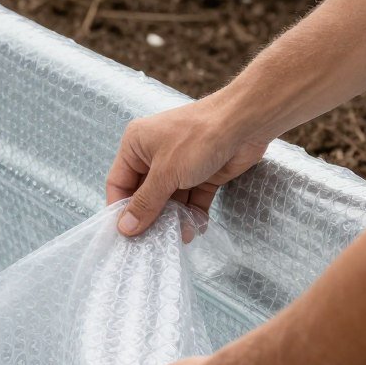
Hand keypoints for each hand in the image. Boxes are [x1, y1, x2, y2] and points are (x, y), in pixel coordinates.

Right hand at [108, 95, 268, 236]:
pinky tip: (195, 228)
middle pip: (144, 194)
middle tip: (150, 241)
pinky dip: (193, 213)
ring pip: (170, 200)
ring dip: (173, 219)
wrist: (246, 122)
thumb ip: (145, 203)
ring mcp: (180, 165)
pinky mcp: (203, 174)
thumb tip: (124, 228)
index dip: (120, 208)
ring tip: (177, 237)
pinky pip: (192, 199)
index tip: (124, 234)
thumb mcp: (166, 173)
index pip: (118, 182)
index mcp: (136, 145)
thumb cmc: (198, 139)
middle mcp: (154, 155)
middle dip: (149, 217)